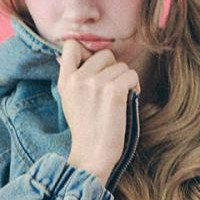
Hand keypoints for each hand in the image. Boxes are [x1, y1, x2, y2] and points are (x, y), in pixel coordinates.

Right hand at [57, 39, 140, 184]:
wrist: (93, 154)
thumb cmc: (87, 130)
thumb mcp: (70, 100)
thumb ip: (76, 77)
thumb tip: (88, 54)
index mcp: (65, 80)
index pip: (71, 45)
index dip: (87, 51)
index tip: (95, 67)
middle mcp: (79, 78)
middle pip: (104, 54)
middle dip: (112, 69)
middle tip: (110, 89)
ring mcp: (96, 83)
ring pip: (121, 65)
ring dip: (125, 80)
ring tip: (118, 100)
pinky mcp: (113, 91)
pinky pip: (132, 75)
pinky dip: (134, 87)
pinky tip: (127, 101)